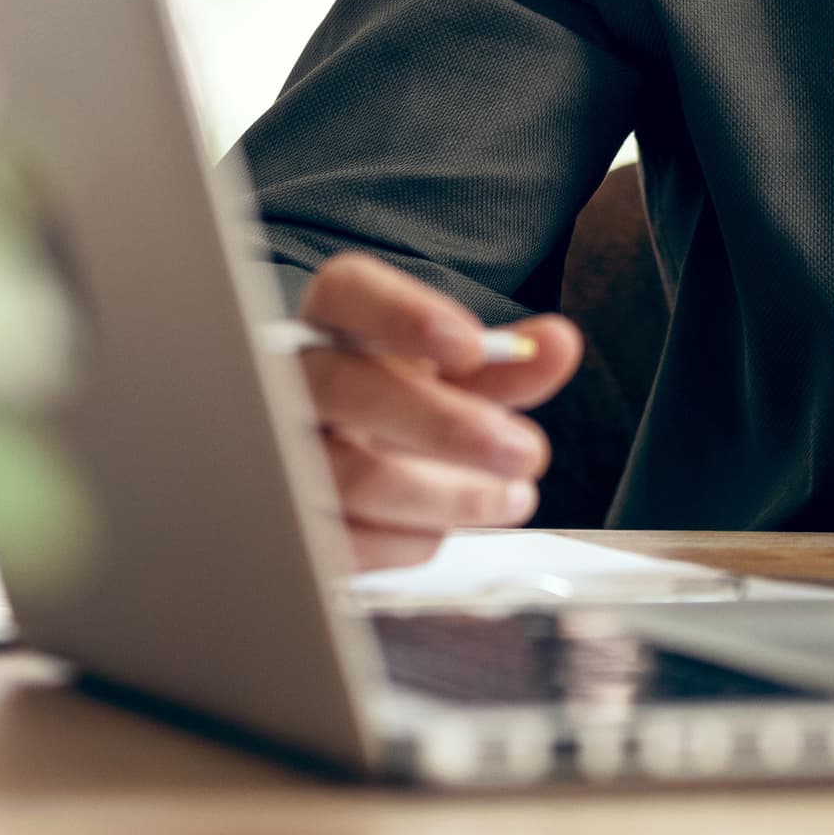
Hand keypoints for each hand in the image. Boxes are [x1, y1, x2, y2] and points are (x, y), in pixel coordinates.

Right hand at [290, 251, 581, 569]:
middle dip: (446, 425)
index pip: (346, 292)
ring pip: (352, 477)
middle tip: (526, 452)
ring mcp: (275, 456)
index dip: (403, 315)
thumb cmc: (390, 411)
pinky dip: (411, 539)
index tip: (471, 346)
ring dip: (450, 496)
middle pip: (346, 389)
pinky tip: (442, 527)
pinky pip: (348, 541)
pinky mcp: (283, 527)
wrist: (330, 474)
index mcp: (333, 326)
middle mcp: (289, 383)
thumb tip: (559, 344)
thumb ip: (501, 363)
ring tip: (514, 496)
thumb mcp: (445, 382)